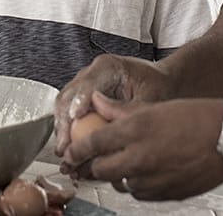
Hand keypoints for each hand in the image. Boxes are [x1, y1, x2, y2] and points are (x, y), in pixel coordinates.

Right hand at [54, 54, 170, 162]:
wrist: (160, 82)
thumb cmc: (157, 85)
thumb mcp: (149, 97)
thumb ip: (130, 112)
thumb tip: (113, 134)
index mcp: (107, 67)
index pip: (87, 83)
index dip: (79, 100)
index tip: (74, 118)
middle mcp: (91, 74)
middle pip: (68, 96)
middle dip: (64, 124)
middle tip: (65, 148)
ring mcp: (83, 86)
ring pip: (63, 107)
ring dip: (62, 132)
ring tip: (64, 155)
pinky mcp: (82, 99)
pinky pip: (68, 116)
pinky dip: (67, 134)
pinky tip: (69, 152)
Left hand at [65, 93, 222, 200]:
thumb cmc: (197, 117)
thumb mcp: (155, 106)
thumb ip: (121, 109)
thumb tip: (97, 102)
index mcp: (135, 130)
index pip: (92, 144)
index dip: (76, 149)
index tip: (70, 151)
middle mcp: (139, 157)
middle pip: (101, 170)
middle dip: (93, 166)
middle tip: (91, 162)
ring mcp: (152, 179)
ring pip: (120, 184)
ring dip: (118, 175)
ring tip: (125, 163)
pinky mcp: (165, 194)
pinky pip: (141, 193)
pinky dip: (138, 184)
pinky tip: (146, 171)